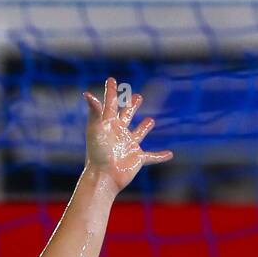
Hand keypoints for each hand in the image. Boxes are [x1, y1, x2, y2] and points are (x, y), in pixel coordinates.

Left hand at [81, 76, 172, 190]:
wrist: (104, 176)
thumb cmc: (97, 153)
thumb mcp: (95, 130)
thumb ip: (95, 112)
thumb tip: (87, 95)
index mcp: (108, 125)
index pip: (110, 104)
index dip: (111, 92)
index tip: (111, 80)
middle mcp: (118, 133)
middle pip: (126, 116)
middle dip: (131, 106)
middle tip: (137, 96)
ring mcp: (128, 146)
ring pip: (138, 133)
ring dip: (144, 127)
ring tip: (151, 120)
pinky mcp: (137, 158)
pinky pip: (152, 156)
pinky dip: (160, 156)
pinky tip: (170, 154)